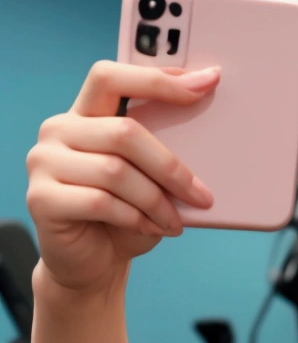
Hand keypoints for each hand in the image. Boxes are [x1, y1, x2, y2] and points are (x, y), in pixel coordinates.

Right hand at [26, 61, 218, 294]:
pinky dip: (135, 218)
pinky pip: (101, 202)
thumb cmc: (125, 217)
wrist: (92, 264)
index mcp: (84, 115)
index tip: (205, 82)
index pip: (112, 78)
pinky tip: (151, 229)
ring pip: (116, 172)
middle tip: (202, 196)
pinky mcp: (42, 198)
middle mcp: (58, 130)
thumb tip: (211, 135)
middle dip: (171, 167)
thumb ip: (161, 151)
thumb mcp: (147, 179)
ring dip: (156, 202)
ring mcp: (44, 162)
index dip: (157, 79)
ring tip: (175, 222)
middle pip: (123, 131)